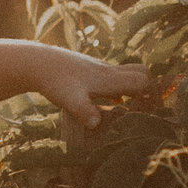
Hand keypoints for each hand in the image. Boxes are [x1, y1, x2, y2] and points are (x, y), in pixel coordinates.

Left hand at [40, 53, 154, 127]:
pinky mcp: (89, 70)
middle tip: (144, 107)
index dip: (151, 95)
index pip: (143, 80)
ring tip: (130, 108)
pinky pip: (112, 77)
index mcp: (109, 78)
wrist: (36, 62)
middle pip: (141, 72)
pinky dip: (118, 88)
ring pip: (126, 74)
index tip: (148, 111)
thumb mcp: (69, 99)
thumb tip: (96, 124)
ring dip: (132, 88)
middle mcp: (108, 71)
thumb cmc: (54, 80)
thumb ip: (84, 111)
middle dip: (148, 87)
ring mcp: (98, 68)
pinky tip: (110, 101)